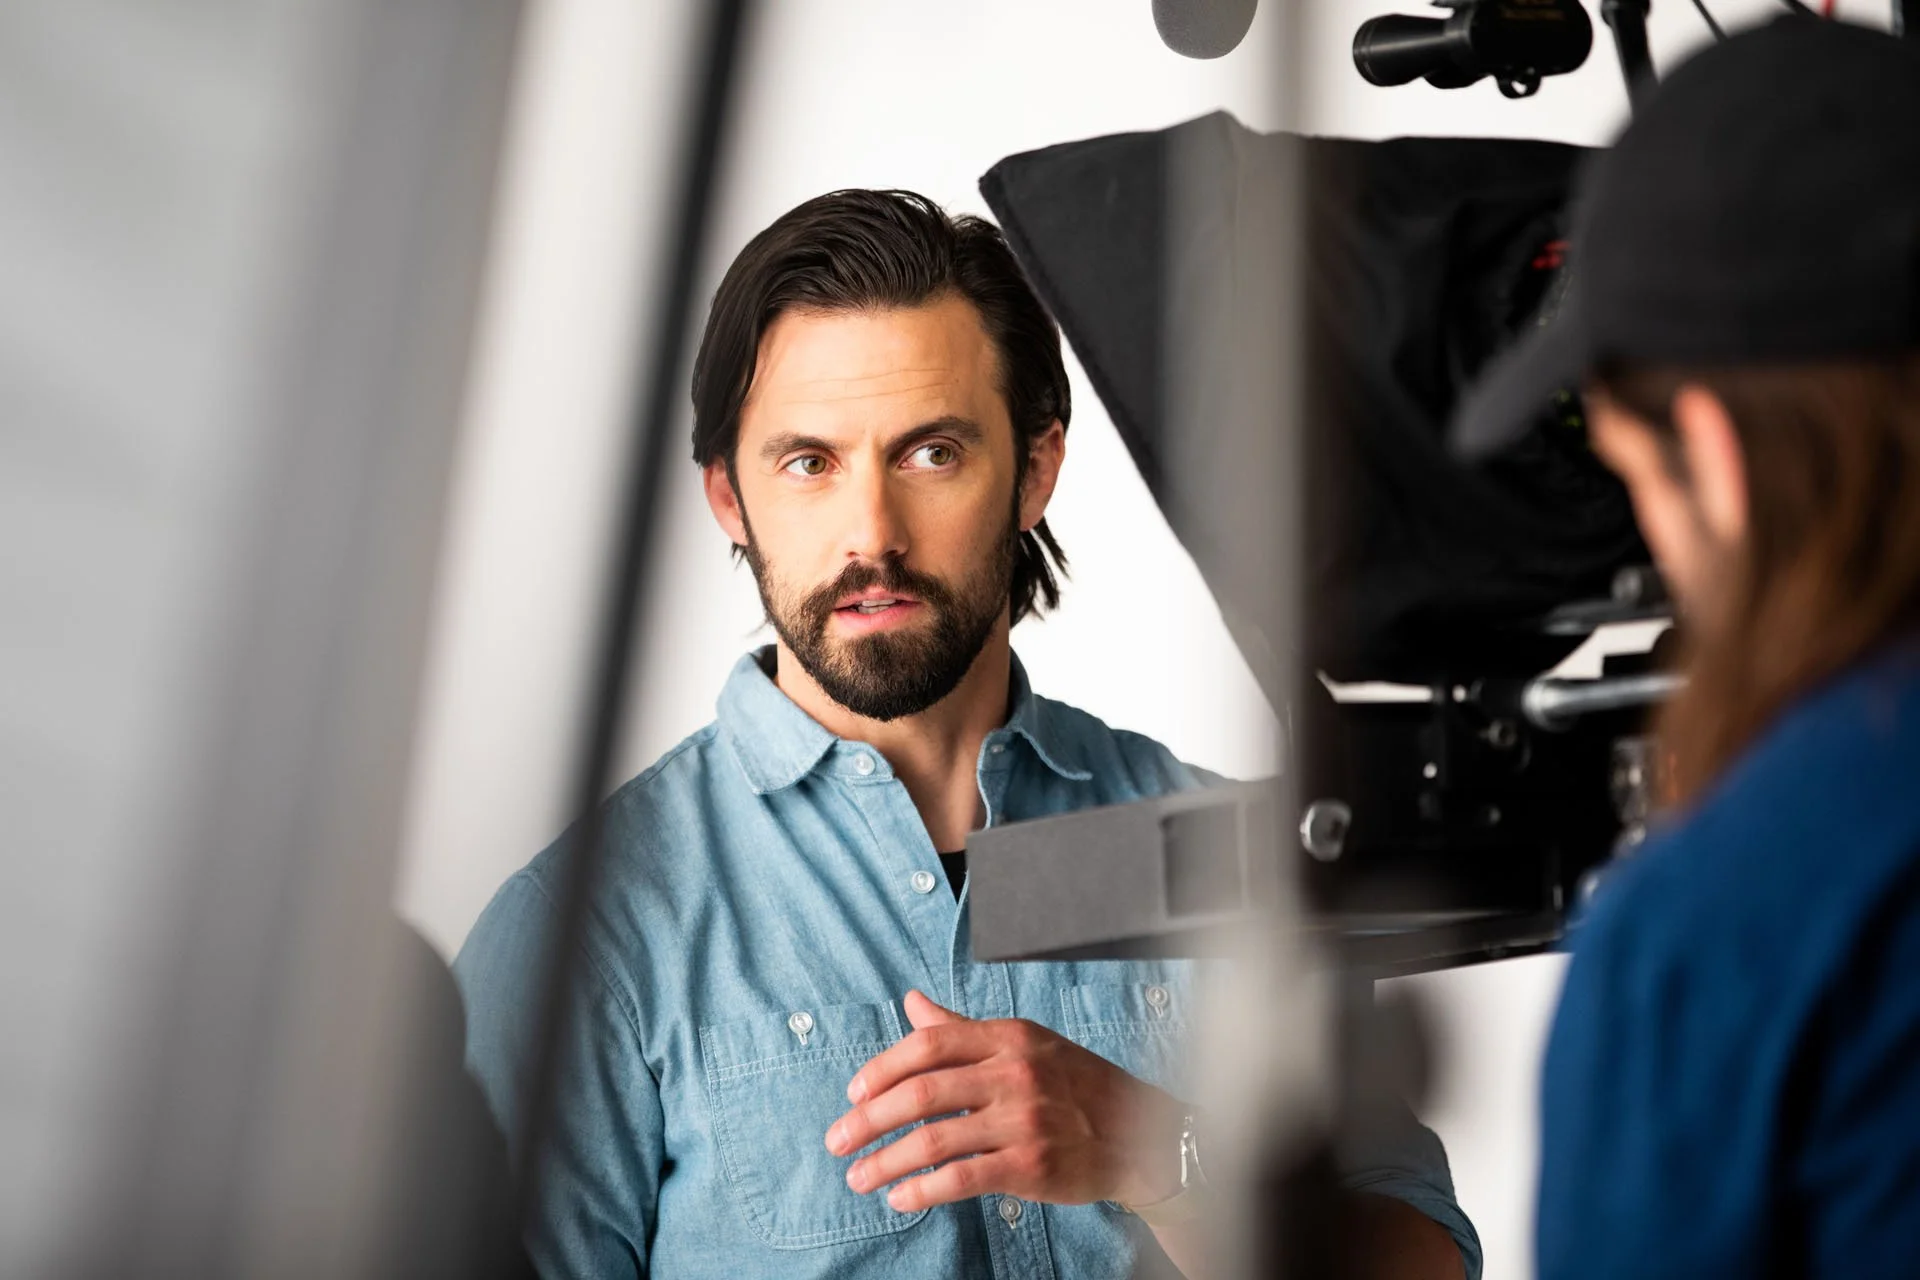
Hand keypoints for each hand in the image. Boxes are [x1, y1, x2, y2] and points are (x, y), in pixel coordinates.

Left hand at [824, 989, 1185, 1212]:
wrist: (1140, 1132)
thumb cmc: (1072, 1085)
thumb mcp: (1022, 1044)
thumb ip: (960, 1028)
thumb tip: (911, 1001)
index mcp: (1007, 1037)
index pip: (929, 1044)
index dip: (882, 1068)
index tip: (853, 1092)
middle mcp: (1014, 1073)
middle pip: (921, 1092)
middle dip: (868, 1119)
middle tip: (837, 1140)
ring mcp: (1024, 1120)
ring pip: (933, 1139)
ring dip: (885, 1162)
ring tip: (858, 1177)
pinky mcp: (1031, 1165)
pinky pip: (961, 1178)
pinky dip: (922, 1190)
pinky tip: (900, 1198)